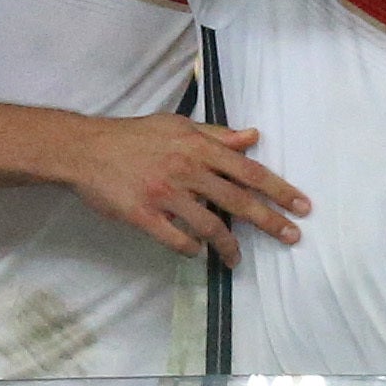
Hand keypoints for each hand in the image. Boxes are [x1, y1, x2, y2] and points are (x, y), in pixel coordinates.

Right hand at [62, 110, 308, 258]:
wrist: (83, 148)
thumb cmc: (133, 136)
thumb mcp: (177, 126)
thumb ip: (216, 135)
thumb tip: (252, 136)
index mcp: (198, 148)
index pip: (249, 171)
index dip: (278, 190)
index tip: (302, 207)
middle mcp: (186, 171)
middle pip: (238, 201)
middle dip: (270, 221)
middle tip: (292, 237)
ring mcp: (164, 195)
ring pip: (209, 226)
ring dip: (228, 246)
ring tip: (236, 258)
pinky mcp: (143, 215)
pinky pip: (175, 239)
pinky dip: (191, 249)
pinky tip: (198, 252)